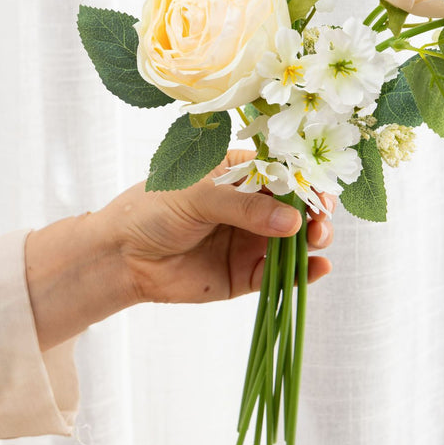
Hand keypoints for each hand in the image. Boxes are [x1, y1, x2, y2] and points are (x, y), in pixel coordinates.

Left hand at [26, 150, 334, 350]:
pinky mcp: (246, 273)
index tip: (322, 188)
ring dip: (314, 238)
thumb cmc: (154, 209)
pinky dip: (303, 272)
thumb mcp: (199, 196)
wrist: (121, 256)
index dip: (306, 178)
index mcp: (240, 174)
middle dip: (316, 210)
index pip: (283, 171)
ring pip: (294, 239)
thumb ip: (245, 207)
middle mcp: (252, 205)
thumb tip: (293, 220)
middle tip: (320, 220)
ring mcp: (251, 240)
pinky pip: (280, 273)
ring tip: (319, 239)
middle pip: (296, 206)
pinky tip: (318, 268)